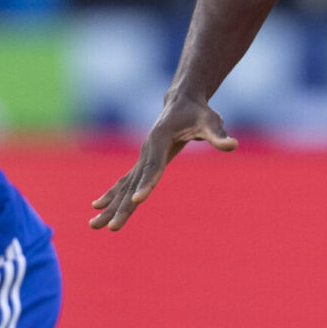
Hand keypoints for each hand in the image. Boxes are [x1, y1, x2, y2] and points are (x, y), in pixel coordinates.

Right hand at [89, 93, 235, 230]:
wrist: (182, 101)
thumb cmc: (199, 112)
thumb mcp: (211, 122)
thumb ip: (218, 136)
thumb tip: (233, 144)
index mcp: (159, 141)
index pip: (153, 167)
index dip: (146, 184)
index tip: (137, 201)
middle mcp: (146, 151)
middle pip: (133, 184)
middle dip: (121, 207)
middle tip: (110, 226)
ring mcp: (143, 158)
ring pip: (124, 187)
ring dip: (110, 207)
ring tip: (93, 225)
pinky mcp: (144, 162)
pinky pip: (125, 183)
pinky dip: (112, 196)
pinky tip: (98, 207)